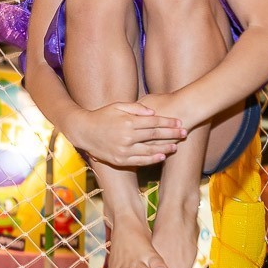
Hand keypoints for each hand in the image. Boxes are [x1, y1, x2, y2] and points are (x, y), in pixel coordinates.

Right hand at [69, 102, 185, 166]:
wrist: (83, 131)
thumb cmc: (102, 116)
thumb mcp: (117, 106)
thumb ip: (136, 108)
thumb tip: (153, 113)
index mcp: (128, 122)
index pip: (154, 122)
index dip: (168, 122)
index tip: (179, 122)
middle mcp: (127, 136)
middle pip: (155, 135)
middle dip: (172, 134)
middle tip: (184, 133)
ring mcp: (123, 150)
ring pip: (150, 150)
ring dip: (165, 148)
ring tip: (176, 145)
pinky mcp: (120, 160)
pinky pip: (140, 161)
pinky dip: (152, 159)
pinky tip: (162, 156)